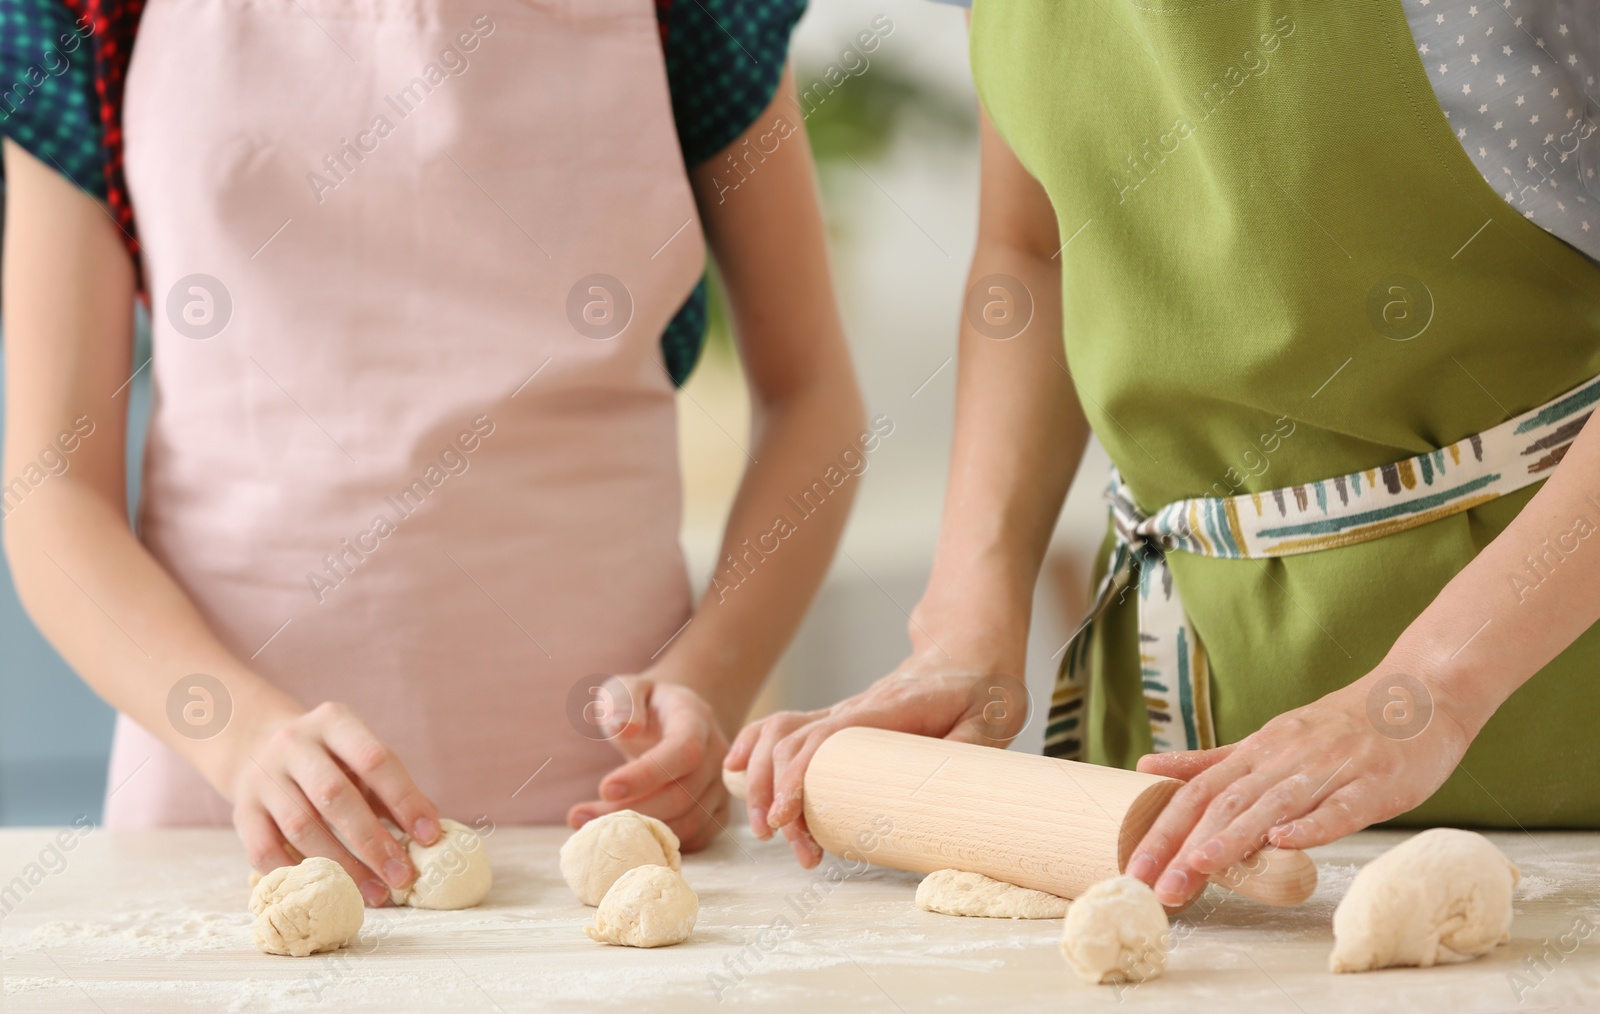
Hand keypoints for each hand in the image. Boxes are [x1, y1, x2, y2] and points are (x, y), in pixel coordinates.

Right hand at [226, 701, 441, 906]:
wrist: (256, 745)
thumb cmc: (329, 760)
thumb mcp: (359, 757)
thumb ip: (390, 790)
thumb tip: (430, 832)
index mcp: (334, 722)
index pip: (375, 760)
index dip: (405, 800)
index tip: (430, 837)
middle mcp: (294, 744)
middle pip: (335, 796)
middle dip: (372, 841)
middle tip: (402, 876)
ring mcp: (262, 777)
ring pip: (302, 827)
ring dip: (341, 866)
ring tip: (374, 893)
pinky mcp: (241, 812)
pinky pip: (265, 851)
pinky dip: (297, 875)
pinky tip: (324, 892)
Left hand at [566, 675, 729, 851]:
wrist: (675, 718)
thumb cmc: (645, 704)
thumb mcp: (627, 688)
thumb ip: (623, 702)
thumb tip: (624, 729)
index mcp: (696, 718)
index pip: (683, 751)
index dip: (647, 775)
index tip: (604, 788)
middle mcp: (717, 754)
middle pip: (682, 794)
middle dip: (630, 810)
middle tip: (579, 816)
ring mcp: (720, 785)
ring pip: (687, 822)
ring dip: (638, 832)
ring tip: (588, 827)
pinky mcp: (716, 810)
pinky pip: (694, 837)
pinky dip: (658, 843)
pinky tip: (624, 836)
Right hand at [724, 640, 1027, 867]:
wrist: (969, 650)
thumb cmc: (981, 688)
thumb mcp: (990, 721)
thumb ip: (969, 753)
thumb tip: (944, 792)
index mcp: (887, 709)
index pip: (825, 739)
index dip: (798, 777)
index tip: (786, 819)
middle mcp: (855, 709)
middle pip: (791, 742)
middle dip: (774, 794)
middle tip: (790, 846)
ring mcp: (842, 713)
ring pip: (778, 734)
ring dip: (759, 777)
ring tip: (767, 829)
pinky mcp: (838, 722)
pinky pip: (784, 729)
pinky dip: (753, 749)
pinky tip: (736, 773)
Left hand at [1125, 671, 1472, 905]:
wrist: (1418, 693)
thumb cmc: (1340, 726)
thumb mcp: (1270, 738)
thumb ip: (1213, 760)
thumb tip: (1148, 766)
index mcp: (1257, 751)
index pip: (1197, 792)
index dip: (1163, 829)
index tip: (1134, 869)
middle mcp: (1284, 758)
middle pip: (1225, 803)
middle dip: (1186, 846)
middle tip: (1157, 887)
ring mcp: (1329, 769)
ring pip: (1273, 805)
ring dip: (1235, 836)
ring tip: (1200, 864)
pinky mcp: (1373, 784)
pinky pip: (1339, 808)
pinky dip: (1312, 825)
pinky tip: (1286, 842)